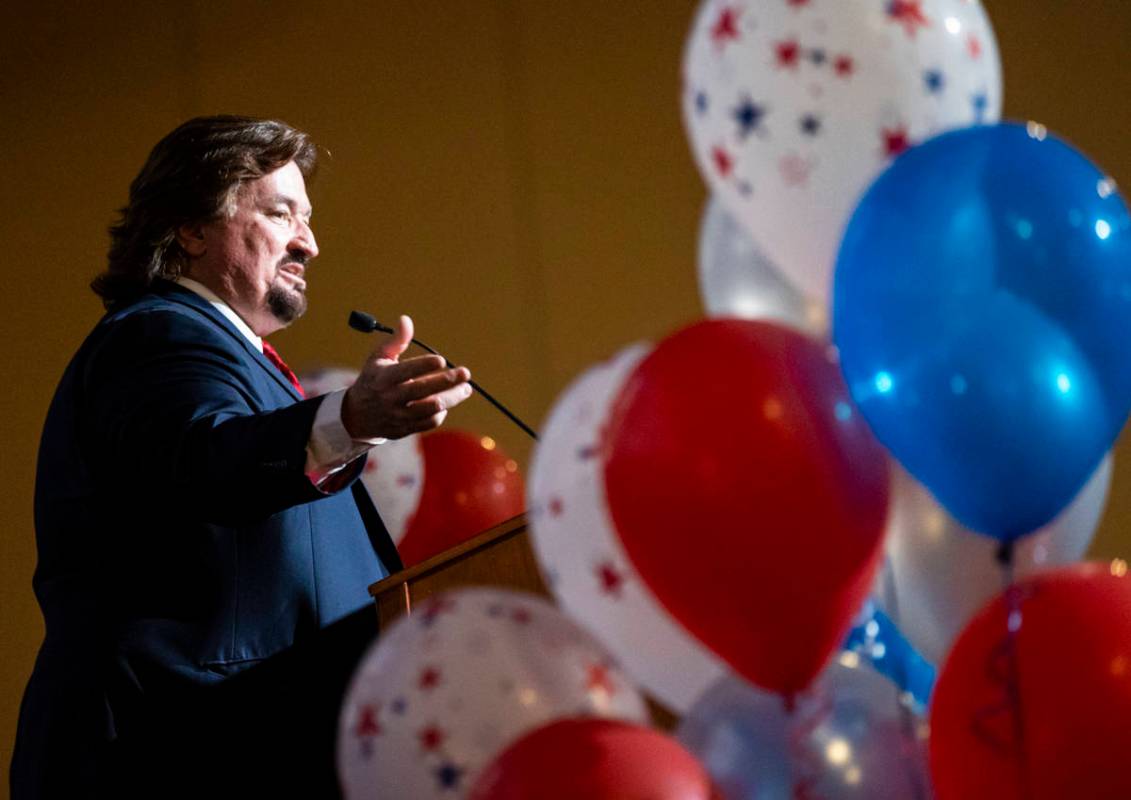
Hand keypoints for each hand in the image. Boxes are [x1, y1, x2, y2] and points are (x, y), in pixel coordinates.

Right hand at [341, 315, 471, 439]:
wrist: (356, 416)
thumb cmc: (373, 380)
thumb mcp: (378, 358)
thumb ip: (396, 340)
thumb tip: (406, 320)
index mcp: (384, 377)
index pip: (407, 371)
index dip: (425, 365)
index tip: (441, 360)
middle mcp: (391, 397)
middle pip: (424, 390)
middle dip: (448, 381)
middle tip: (465, 373)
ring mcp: (398, 415)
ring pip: (431, 408)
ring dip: (452, 398)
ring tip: (465, 389)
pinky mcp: (404, 429)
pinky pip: (428, 423)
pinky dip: (441, 413)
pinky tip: (447, 403)